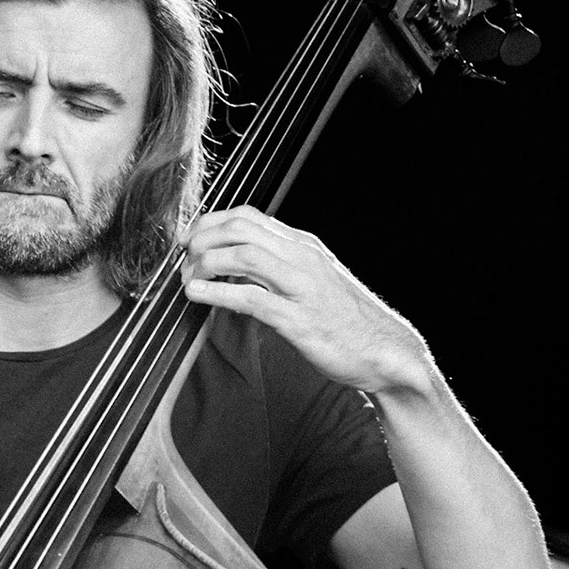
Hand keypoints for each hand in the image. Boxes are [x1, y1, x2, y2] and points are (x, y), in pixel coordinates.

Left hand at [179, 205, 431, 394]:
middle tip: (183, 258)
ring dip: (206, 264)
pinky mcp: (300, 320)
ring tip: (188, 279)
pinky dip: (217, 294)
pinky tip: (196, 296)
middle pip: (241, 229)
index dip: (211, 222)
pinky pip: (251, 298)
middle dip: (202, 239)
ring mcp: (303, 287)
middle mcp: (303, 258)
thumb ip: (275, 269)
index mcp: (304, 246)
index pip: (249, 217)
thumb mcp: (310, 281)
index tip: (189, 238)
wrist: (385, 352)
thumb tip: (231, 266)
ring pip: (244, 255)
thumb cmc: (344, 320)